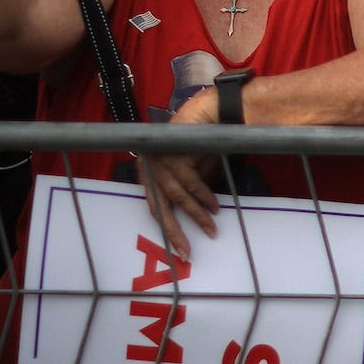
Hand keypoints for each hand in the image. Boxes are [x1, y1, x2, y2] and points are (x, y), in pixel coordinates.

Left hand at [139, 85, 226, 261]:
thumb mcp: (194, 170)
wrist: (212, 111)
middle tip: (186, 253)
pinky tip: (215, 206)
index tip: (180, 249)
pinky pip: (189, 182)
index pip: (154, 204)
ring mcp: (158, 159)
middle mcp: (149, 164)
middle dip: (173, 231)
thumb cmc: (202, 140)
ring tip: (211, 228)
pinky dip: (203, 196)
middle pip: (159, 205)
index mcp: (149, 169)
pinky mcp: (172, 154)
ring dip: (196, 214)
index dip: (166, 228)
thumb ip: (188, 189)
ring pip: (176, 196)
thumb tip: (194, 216)